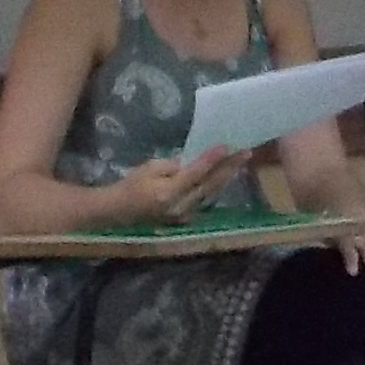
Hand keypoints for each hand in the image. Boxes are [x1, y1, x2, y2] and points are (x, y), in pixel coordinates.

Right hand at [116, 151, 247, 224]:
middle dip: (229, 168)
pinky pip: (204, 200)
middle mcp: (181, 206)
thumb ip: (173, 166)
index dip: (212, 159)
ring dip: (226, 178)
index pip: (196, 173)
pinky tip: (224, 177)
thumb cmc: (131, 185)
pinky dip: (215, 187)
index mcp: (169, 193)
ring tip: (240, 162)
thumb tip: (192, 163)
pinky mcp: (185, 218)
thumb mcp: (149, 168)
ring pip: (210, 194)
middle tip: (245, 153)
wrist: (119, 211)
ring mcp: (184, 215)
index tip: (227, 146)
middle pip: (210, 185)